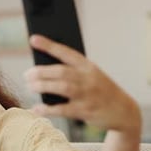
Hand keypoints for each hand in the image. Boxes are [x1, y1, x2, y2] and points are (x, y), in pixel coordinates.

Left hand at [24, 35, 140, 135]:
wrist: (124, 111)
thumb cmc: (100, 90)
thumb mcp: (91, 76)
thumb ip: (71, 71)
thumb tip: (41, 70)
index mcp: (88, 66)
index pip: (66, 52)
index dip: (49, 45)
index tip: (33, 39)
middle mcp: (88, 78)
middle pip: (61, 71)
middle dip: (41, 72)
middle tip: (27, 75)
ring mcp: (87, 95)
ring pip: (62, 87)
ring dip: (43, 86)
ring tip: (30, 86)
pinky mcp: (85, 111)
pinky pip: (63, 109)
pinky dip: (48, 109)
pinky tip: (37, 108)